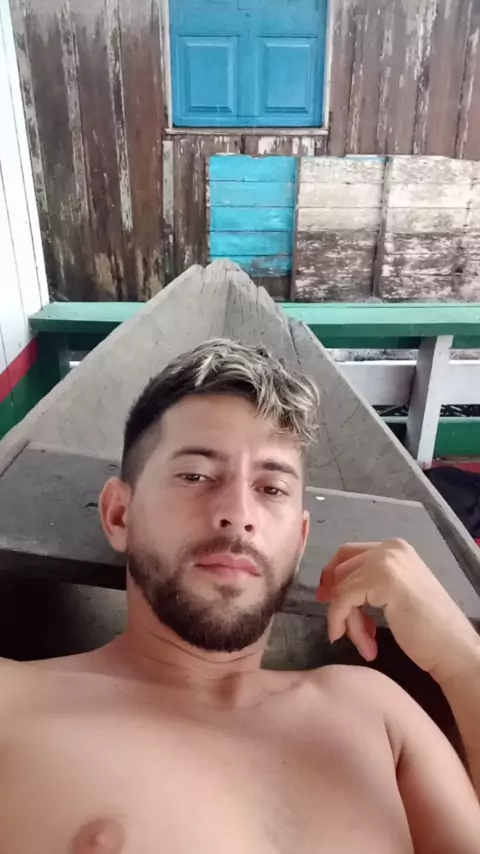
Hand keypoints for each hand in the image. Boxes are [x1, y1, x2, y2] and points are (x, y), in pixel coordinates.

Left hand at [316, 539, 479, 684]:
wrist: (454, 649)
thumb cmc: (429, 630)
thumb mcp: (396, 595)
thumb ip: (371, 583)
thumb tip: (332, 589)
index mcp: (395, 548)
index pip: (348, 553)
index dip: (333, 576)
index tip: (327, 600)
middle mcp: (390, 548)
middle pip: (341, 569)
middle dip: (339, 603)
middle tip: (344, 631)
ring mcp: (386, 560)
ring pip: (341, 587)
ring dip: (348, 621)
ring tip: (366, 645)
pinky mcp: (381, 579)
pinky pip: (343, 599)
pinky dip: (344, 623)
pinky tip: (365, 646)